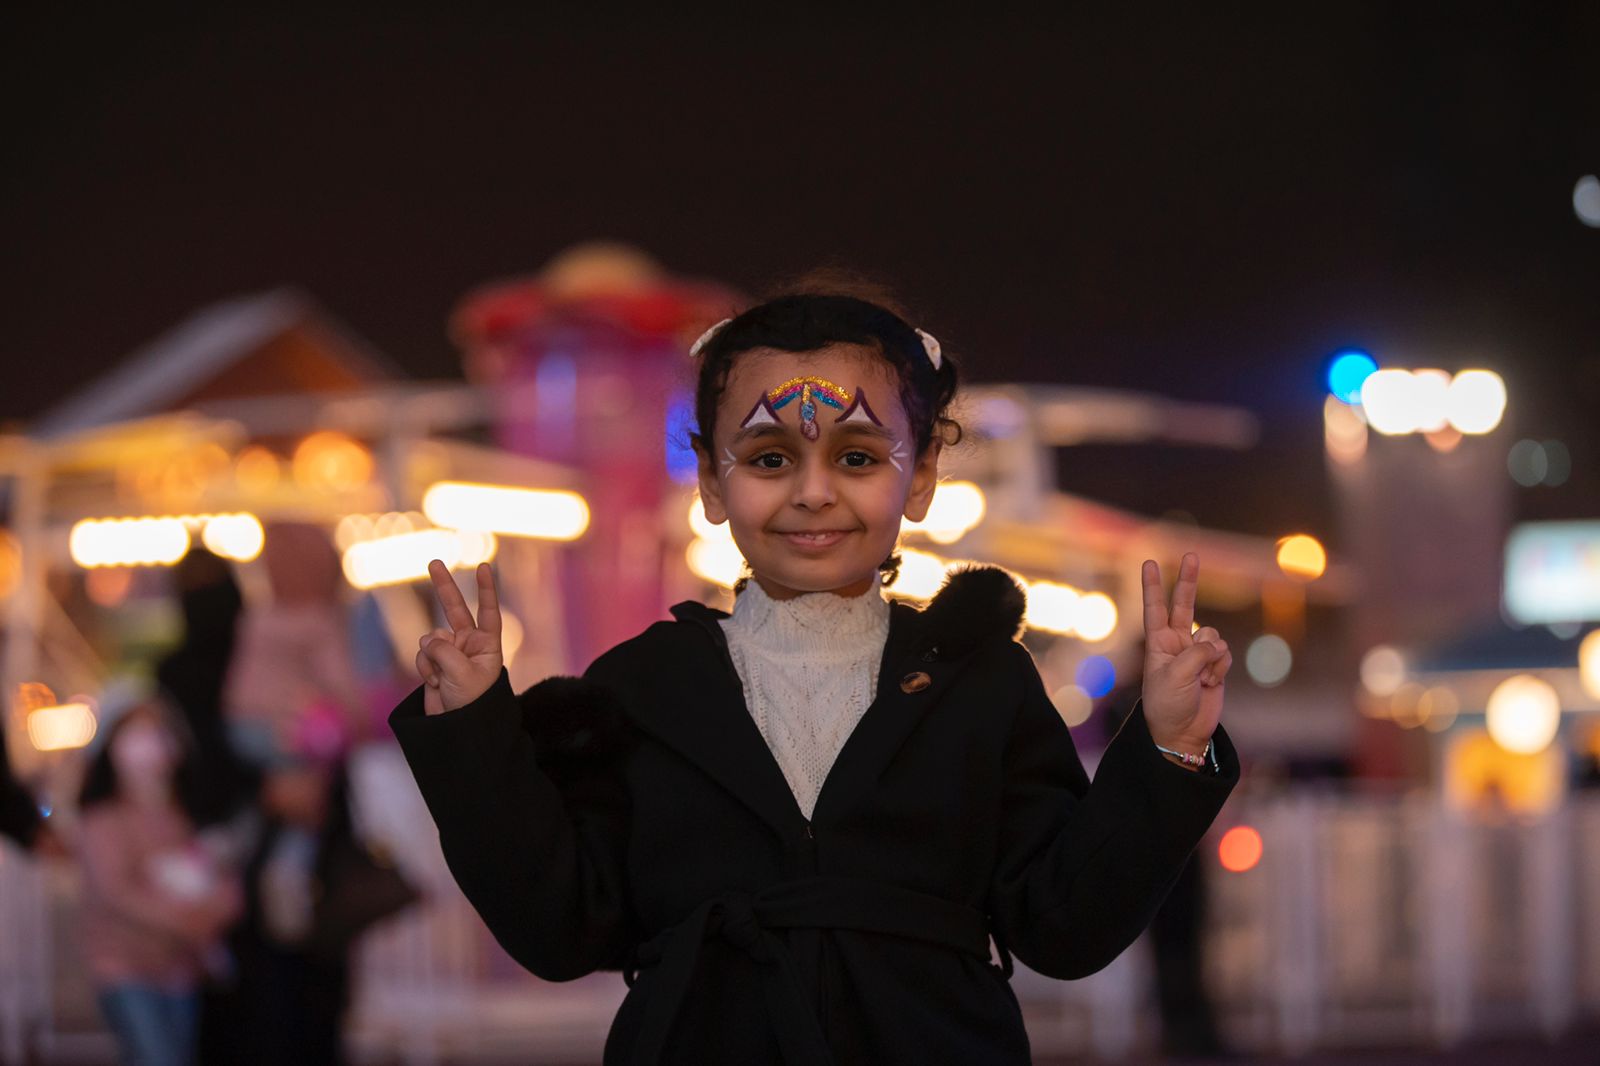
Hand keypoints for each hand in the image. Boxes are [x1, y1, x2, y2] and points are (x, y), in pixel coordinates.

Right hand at [416, 561, 503, 714]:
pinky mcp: (434, 663)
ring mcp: (450, 652)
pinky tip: (433, 682)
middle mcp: (469, 644)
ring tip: (440, 678)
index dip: (486, 589)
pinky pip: (422, 654)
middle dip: (444, 587)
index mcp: (487, 644)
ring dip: (430, 657)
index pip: (488, 611)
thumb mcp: (461, 673)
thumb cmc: (471, 702)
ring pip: (430, 639)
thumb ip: (443, 650)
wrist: (457, 727)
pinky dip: (424, 667)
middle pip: (455, 609)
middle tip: (435, 562)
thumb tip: (428, 639)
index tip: (483, 566)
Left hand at [1140, 552, 1230, 753]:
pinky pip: (1224, 654)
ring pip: (1213, 636)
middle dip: (1188, 580)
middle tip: (1190, 554)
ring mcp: (1196, 653)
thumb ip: (1197, 654)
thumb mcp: (1176, 676)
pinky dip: (1220, 668)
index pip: (1154, 607)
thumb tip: (1216, 645)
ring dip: (1212, 656)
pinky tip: (1210, 683)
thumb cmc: (1168, 705)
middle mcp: (1177, 643)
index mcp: (1158, 643)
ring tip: (1201, 678)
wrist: (1182, 733)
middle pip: (1184, 604)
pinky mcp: (1214, 665)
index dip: (1153, 585)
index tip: (1149, 561)